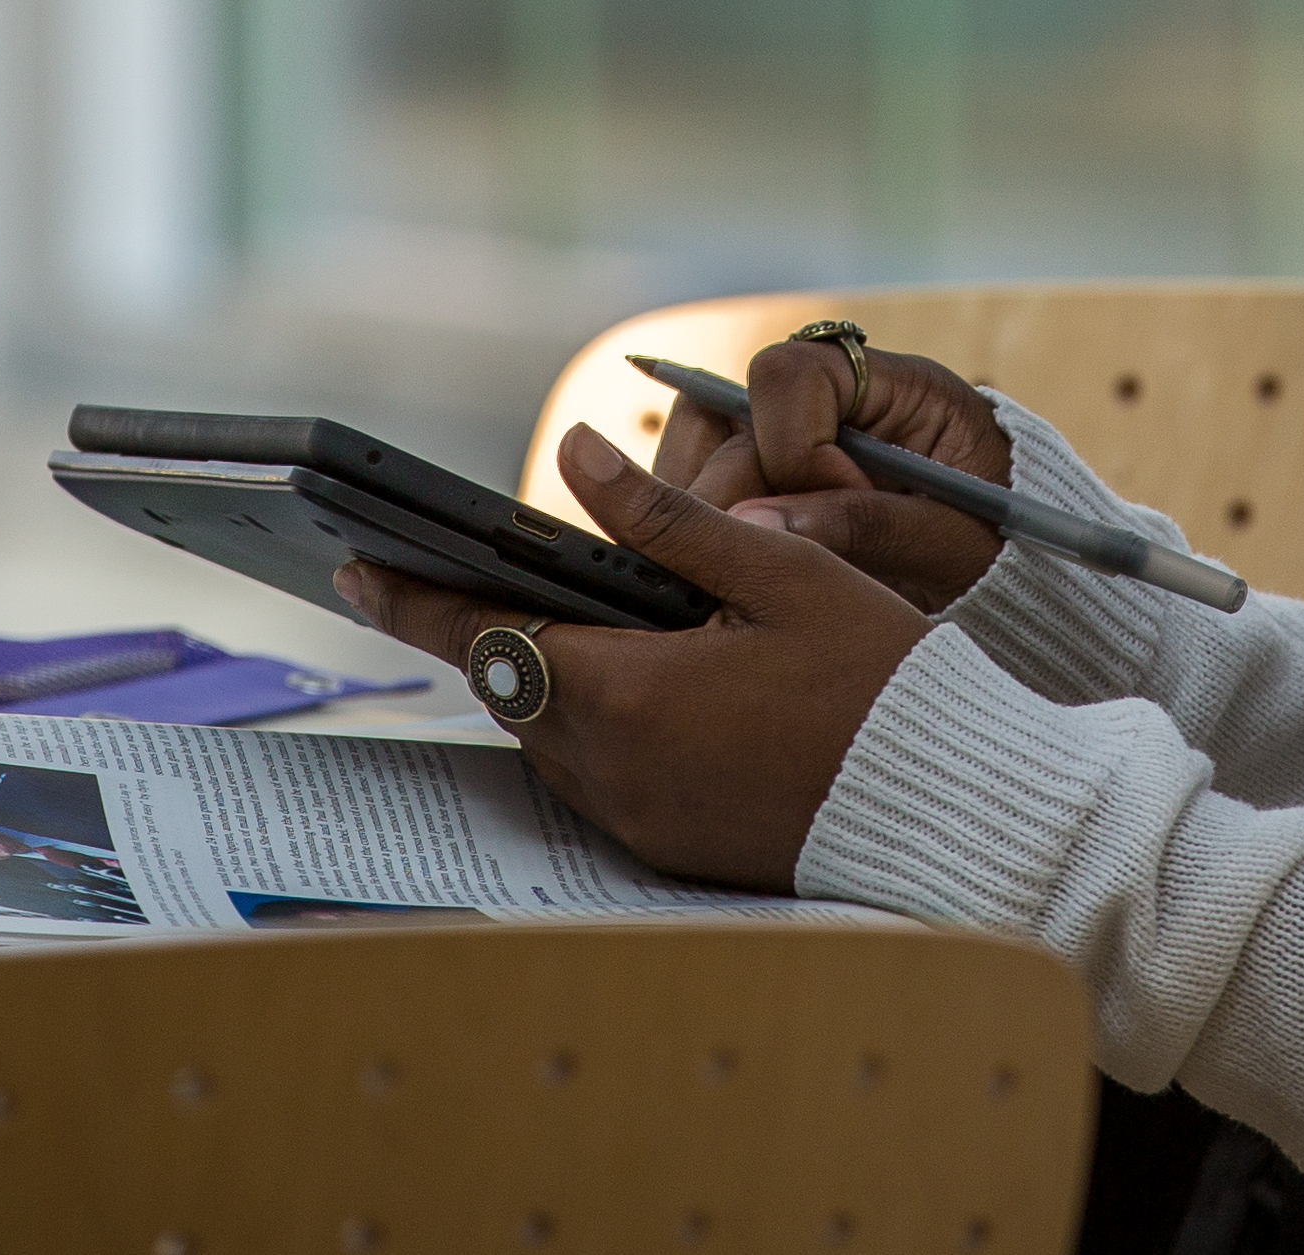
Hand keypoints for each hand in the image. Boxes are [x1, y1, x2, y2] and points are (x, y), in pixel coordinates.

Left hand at [332, 425, 931, 889]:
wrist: (948, 801)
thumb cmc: (877, 675)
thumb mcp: (779, 568)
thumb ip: (664, 519)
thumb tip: (576, 457)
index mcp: (628, 693)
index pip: (488, 633)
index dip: (414, 599)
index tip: (354, 568)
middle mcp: (613, 769)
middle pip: (517, 685)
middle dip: (498, 629)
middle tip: (473, 573)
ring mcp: (639, 818)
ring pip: (553, 734)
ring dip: (552, 678)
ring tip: (573, 620)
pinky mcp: (668, 847)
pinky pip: (599, 776)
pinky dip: (599, 725)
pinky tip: (645, 685)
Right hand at [654, 336, 1015, 614]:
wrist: (1023, 584)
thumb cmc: (1004, 552)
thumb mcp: (956, 544)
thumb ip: (870, 527)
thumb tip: (758, 527)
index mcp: (893, 386)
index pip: (792, 375)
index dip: (793, 447)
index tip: (833, 506)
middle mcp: (830, 402)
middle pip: (726, 414)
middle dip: (730, 494)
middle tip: (755, 563)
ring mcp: (792, 442)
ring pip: (700, 447)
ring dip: (701, 509)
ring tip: (735, 573)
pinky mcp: (770, 486)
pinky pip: (705, 488)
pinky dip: (701, 530)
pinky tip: (723, 581)